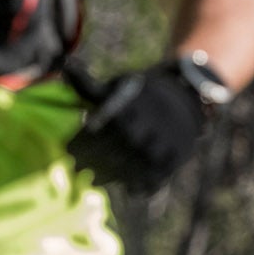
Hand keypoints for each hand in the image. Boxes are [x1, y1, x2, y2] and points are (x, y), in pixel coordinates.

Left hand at [64, 60, 209, 190]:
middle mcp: (150, 125)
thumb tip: (66, 66)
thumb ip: (90, 85)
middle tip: (77, 168)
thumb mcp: (118, 86)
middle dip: (94, 161)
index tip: (68, 150)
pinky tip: (127, 188)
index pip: (103, 128)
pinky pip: (157, 178)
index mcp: (133, 106)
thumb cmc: (141, 94)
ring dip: (113, 176)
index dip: (83, 142)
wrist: (186, 97)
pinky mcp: (177, 157)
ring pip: (135, 166)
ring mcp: (165, 143)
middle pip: (117, 150)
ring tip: (96, 179)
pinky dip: (141, 186)